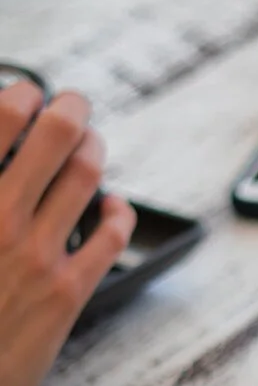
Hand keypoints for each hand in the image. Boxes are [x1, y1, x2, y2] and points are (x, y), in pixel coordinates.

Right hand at [0, 79, 132, 385]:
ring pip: (88, 176)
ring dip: (95, 150)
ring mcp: (37, 254)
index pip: (3, 117)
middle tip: (73, 104)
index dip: (23, 94)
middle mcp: (0, 218)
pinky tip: (113, 206)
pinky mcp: (67, 292)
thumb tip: (4, 161)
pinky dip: (118, 212)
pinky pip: (112, 237)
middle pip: (57, 134)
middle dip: (72, 108)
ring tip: (91, 147)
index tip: (28, 93)